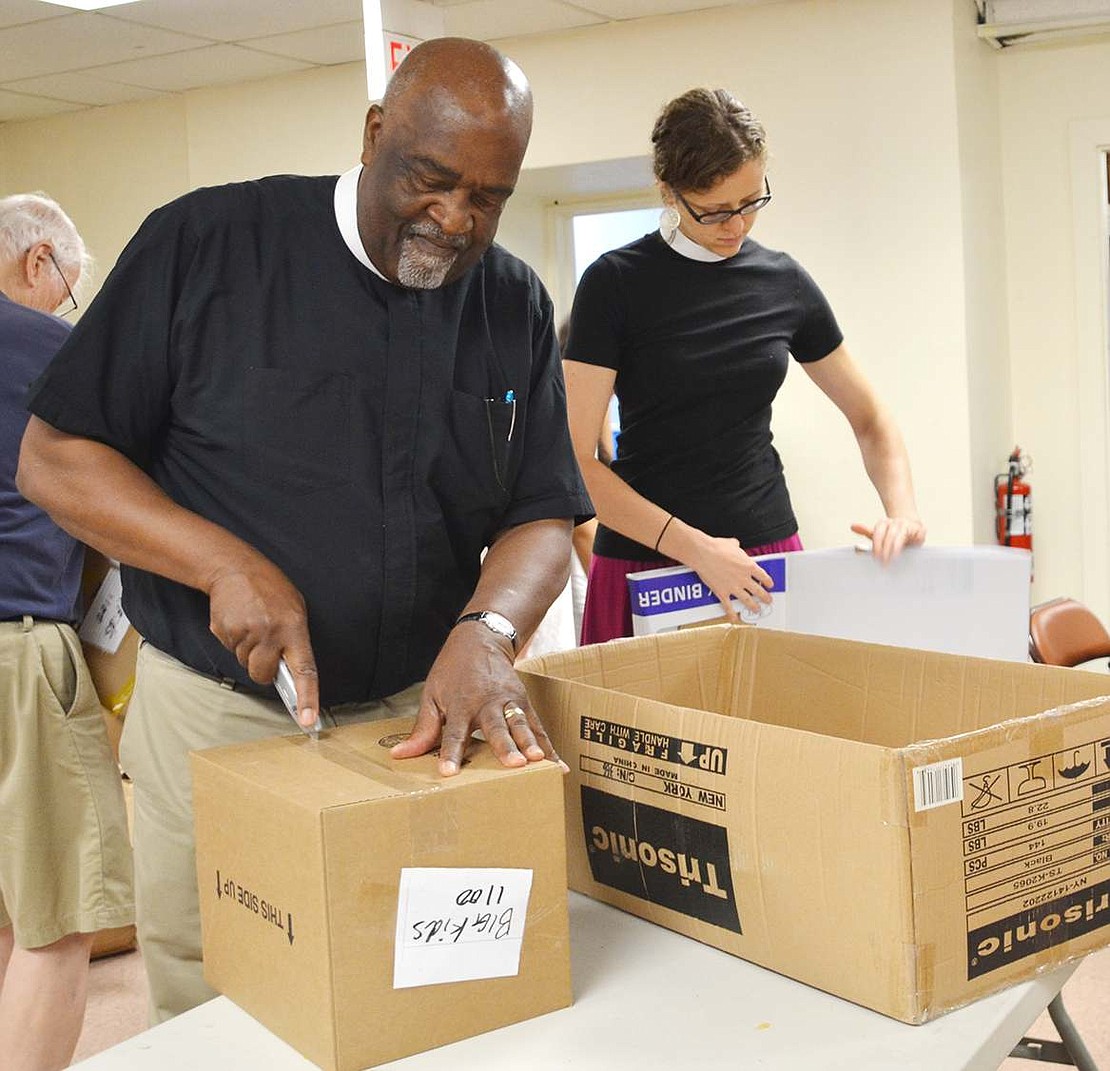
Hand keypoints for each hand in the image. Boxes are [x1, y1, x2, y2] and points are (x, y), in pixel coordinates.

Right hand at [206, 556, 319, 727]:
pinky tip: (239, 620)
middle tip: (264, 645)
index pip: (304, 669)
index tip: (308, 720)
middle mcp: (270, 634)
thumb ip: (294, 640)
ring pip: (244, 662)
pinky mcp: (225, 631)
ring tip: (252, 623)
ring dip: (248, 650)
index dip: (307, 697)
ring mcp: (245, 633)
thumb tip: (289, 672)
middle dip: (262, 668)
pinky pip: (230, 649)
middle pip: (262, 675)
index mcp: (294, 629)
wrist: (235, 568)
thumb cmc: (271, 590)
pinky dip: (234, 639)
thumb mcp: (295, 610)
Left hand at [391, 624, 564, 776]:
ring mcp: (509, 702)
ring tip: (539, 762)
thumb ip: (424, 728)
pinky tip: (558, 765)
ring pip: (522, 725)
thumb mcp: (432, 694)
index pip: (454, 733)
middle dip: (505, 746)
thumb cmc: (453, 671)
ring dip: (531, 744)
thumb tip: (402, 755)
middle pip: (496, 728)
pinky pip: (538, 727)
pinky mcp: (524, 702)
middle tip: (513, 764)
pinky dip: (548, 746)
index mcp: (461, 704)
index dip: (450, 753)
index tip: (448, 773)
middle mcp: (488, 703)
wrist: (481, 639)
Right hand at [686, 535, 774, 620]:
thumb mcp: (732, 543)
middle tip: (768, 600)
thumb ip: (736, 546)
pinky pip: (728, 606)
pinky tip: (735, 618)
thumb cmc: (717, 547)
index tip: (770, 585)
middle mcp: (744, 579)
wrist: (703, 554)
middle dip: (765, 597)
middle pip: (759, 591)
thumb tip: (735, 545)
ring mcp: (734, 587)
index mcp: (749, 566)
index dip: (768, 582)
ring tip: (757, 610)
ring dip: (753, 607)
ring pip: (748, 601)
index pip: (763, 577)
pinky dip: (732, 614)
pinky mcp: (722, 593)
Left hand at [851, 517, 925, 564]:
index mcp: (884, 523)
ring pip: (899, 536)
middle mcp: (895, 522)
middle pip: (888, 535)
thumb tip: (852, 526)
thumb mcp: (879, 535)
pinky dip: (909, 545)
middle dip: (885, 550)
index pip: (878, 533)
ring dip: (894, 549)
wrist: (914, 529)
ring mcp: (907, 525)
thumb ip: (866, 532)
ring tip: (892, 560)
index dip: (876, 545)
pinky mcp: (919, 529)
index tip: (875, 557)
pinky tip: (905, 553)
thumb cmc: (895, 535)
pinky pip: (914, 537)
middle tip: (883, 562)